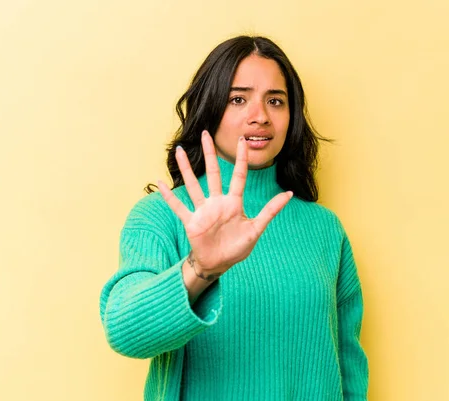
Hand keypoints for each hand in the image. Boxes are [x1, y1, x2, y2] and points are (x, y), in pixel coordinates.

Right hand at [158, 130, 292, 278]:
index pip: (238, 176)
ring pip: (193, 185)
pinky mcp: (191, 222)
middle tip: (206, 134)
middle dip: (210, 154)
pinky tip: (159, 183)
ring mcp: (203, 211)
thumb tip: (289, 194)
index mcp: (234, 203)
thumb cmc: (237, 247)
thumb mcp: (256, 229)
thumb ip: (270, 211)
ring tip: (180, 150)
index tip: (242, 140)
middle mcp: (217, 203)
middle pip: (213, 173)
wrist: (219, 265)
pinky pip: (178, 207)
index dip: (241, 159)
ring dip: (186, 168)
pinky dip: (168, 196)